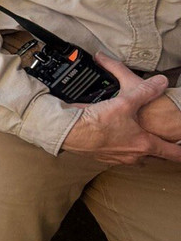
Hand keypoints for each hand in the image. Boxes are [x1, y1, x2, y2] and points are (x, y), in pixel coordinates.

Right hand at [61, 52, 180, 164]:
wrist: (69, 132)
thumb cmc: (96, 122)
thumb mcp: (125, 102)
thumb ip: (145, 91)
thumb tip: (161, 82)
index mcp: (143, 144)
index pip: (172, 153)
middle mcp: (132, 155)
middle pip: (155, 158)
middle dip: (161, 151)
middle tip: (166, 144)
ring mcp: (117, 158)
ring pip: (136, 158)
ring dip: (140, 150)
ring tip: (140, 140)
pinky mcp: (102, 157)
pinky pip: (117, 156)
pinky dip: (121, 148)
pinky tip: (116, 138)